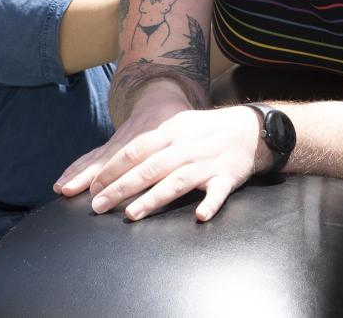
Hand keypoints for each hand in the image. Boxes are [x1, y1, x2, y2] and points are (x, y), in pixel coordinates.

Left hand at [57, 98, 262, 222]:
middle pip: (150, 168)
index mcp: (171, 133)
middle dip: (121, 188)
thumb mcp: (177, 126)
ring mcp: (206, 163)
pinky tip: (199, 217)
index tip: (93, 186)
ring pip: (176, 181)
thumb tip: (116, 162)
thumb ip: (151, 143)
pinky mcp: (226, 177)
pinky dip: (209, 204)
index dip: (113, 169)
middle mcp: (185, 148)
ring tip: (132, 214)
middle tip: (98, 206)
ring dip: (154, 198)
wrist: (249, 129)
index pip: (136, 150)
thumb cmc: (205, 130)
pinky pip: (217, 193)